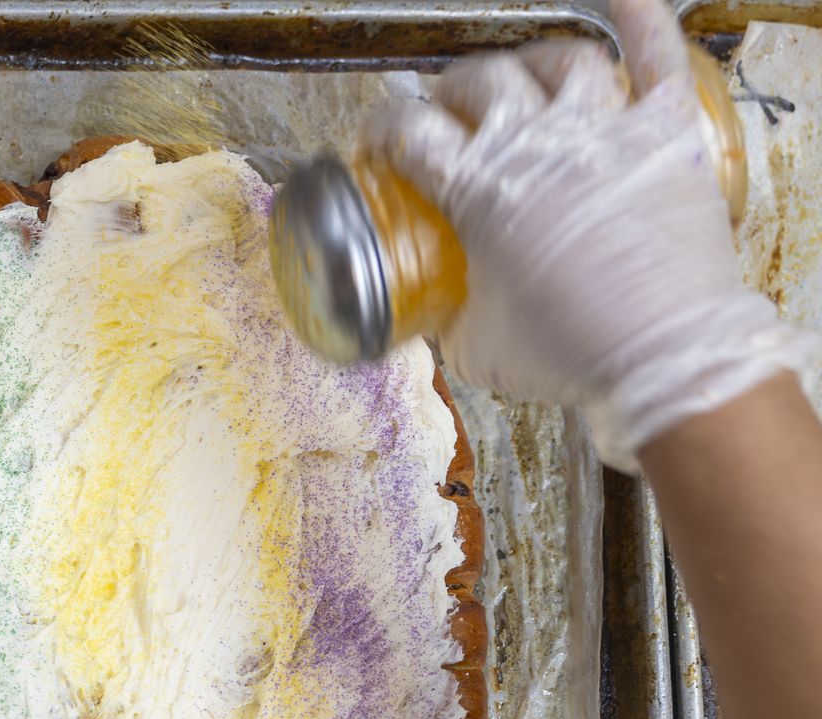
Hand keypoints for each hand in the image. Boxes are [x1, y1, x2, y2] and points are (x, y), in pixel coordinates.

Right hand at [362, 0, 817, 470]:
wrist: (665, 356)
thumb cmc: (569, 354)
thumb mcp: (474, 343)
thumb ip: (445, 311)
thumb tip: (431, 310)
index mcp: (477, 189)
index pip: (409, 130)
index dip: (384, 128)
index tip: (381, 139)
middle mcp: (536, 142)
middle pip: (479, 81)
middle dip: (452, 92)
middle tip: (449, 113)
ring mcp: (604, 129)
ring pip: (559, 58)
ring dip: (530, 62)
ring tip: (523, 77)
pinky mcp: (665, 132)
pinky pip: (655, 55)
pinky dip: (642, 18)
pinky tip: (626, 0)